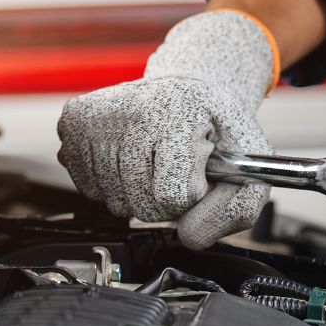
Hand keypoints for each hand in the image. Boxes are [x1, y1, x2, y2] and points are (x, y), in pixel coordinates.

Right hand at [57, 11, 275, 248]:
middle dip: (166, 199)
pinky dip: (114, 185)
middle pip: (143, 205)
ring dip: (140, 193)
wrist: (189, 89)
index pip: (174, 197)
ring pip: (116, 203)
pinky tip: (131, 156)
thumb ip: (236, 211)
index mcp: (179, 114)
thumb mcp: (251, 166)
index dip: (193, 195)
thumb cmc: (219, 130)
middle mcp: (132, 109)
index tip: (200, 168)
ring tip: (156, 158)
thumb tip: (188, 236)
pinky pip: (90, 190)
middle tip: (177, 164)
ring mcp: (98, 116)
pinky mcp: (73, 123)